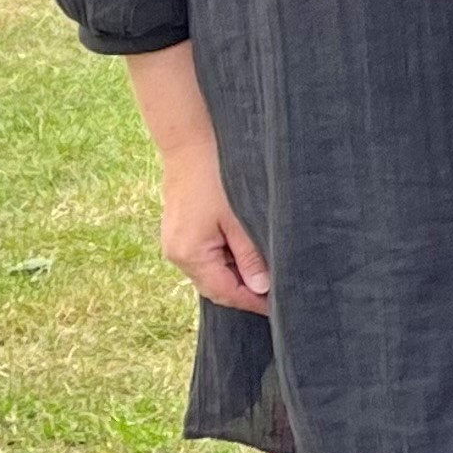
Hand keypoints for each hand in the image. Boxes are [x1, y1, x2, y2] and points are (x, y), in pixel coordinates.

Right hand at [158, 139, 267, 313]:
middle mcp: (176, 254)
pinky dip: (223, 260)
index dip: (252, 302)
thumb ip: (251, 256)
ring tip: (264, 272)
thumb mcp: (239, 219)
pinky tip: (244, 252)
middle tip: (277, 293)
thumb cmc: (216, 177)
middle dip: (244, 292)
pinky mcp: (177, 233)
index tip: (278, 308)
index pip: (225, 292)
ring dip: (235, 275)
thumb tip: (261, 288)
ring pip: (209, 272)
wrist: (189, 144)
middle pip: (215, 287)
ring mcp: (173, 244)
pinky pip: (203, 257)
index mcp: (190, 255)